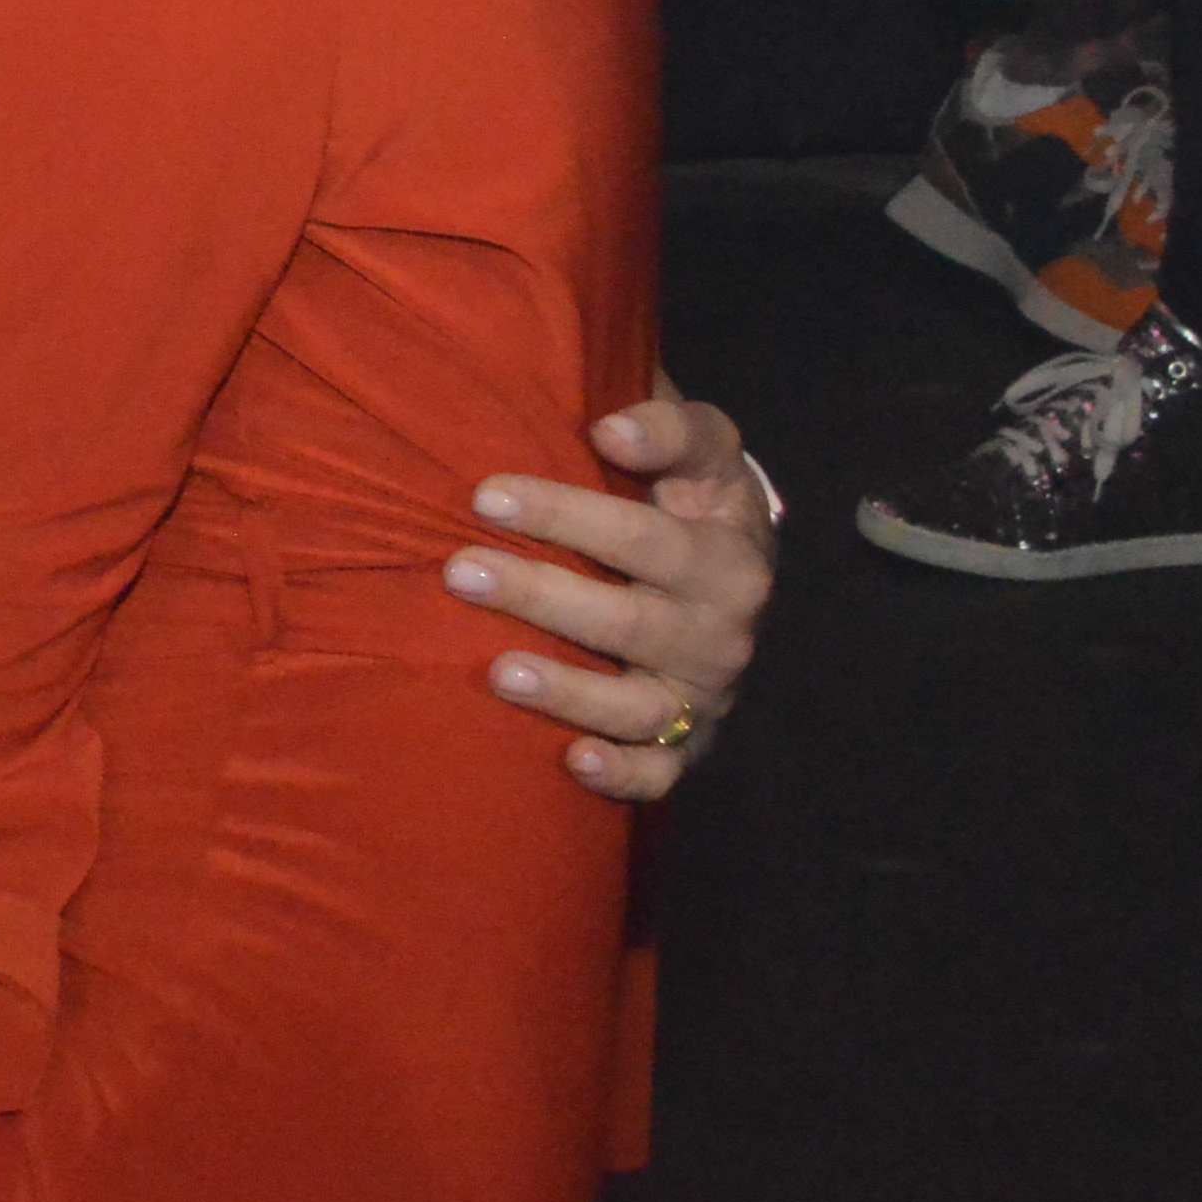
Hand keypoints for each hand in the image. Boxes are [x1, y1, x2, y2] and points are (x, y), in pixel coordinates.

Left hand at [454, 387, 780, 804]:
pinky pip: (659, 772)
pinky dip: (622, 774)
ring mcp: (704, 694)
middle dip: (540, 595)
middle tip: (458, 571)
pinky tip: (573, 761)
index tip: (486, 495)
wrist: (743, 578)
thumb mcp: (705, 453)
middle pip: (629, 619)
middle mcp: (722, 630)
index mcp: (725, 554)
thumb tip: (609, 430)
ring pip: (638, 705)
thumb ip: (668, 428)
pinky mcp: (689, 744)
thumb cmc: (697, 501)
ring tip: (498, 672)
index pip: (642, 536)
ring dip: (568, 692)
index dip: (566, 514)